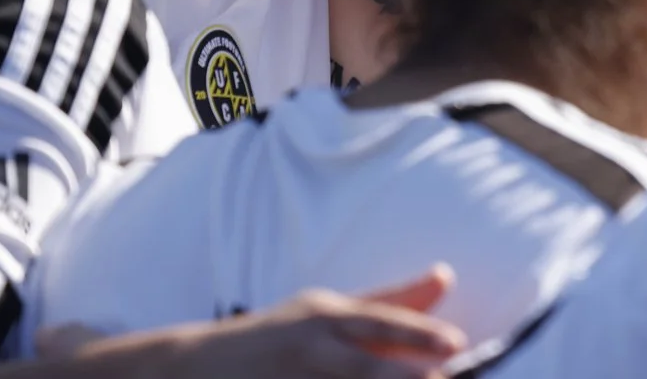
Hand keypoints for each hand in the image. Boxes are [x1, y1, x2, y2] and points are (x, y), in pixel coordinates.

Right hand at [74, 266, 465, 378]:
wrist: (191, 367)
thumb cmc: (279, 336)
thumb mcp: (328, 312)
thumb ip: (390, 302)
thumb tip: (447, 277)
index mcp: (325, 316)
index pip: (379, 323)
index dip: (419, 335)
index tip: (456, 346)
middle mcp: (308, 347)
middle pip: (364, 367)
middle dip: (404, 377)